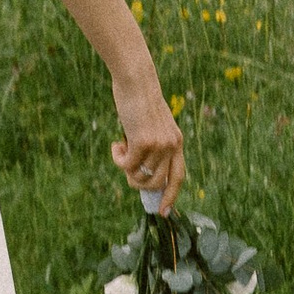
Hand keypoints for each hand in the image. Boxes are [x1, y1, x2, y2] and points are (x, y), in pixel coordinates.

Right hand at [109, 55, 185, 204]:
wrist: (136, 81)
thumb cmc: (139, 101)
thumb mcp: (152, 126)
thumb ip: (152, 146)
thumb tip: (140, 173)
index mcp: (177, 142)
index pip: (178, 176)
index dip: (171, 196)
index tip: (163, 212)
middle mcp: (172, 145)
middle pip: (156, 183)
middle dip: (138, 183)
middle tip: (126, 170)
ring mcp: (159, 144)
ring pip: (139, 176)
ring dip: (126, 169)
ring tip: (120, 151)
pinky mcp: (143, 142)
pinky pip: (126, 165)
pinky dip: (117, 158)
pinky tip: (115, 143)